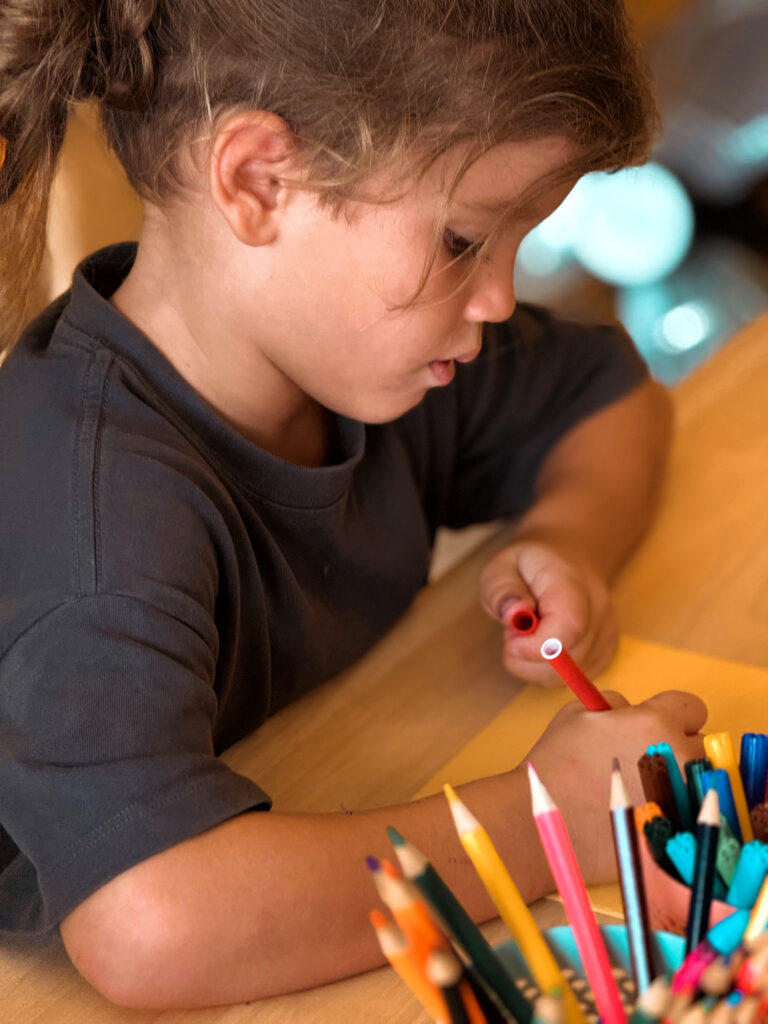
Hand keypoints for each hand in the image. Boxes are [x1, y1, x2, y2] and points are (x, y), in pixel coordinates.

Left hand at [479, 538, 616, 685]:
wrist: (567, 556)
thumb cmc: (529, 564)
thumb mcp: (501, 566)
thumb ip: (503, 590)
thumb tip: (515, 616)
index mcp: (571, 583)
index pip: (568, 628)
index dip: (536, 648)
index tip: (510, 642)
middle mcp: (599, 609)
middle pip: (569, 660)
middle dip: (527, 658)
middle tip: (512, 632)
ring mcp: (607, 631)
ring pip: (570, 676)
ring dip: (537, 665)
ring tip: (529, 635)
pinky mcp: (607, 650)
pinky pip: (575, 678)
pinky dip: (551, 671)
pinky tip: (544, 645)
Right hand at [522, 689, 706, 884]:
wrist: (545, 820)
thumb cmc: (555, 764)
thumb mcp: (577, 713)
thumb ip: (614, 705)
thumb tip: (632, 710)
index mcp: (654, 722)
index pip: (692, 707)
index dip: (673, 715)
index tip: (658, 727)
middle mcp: (677, 756)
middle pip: (702, 745)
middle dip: (680, 748)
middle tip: (647, 762)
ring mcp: (683, 797)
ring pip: (700, 782)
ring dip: (680, 782)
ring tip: (642, 792)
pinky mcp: (679, 830)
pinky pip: (690, 814)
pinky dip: (674, 813)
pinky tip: (642, 815)